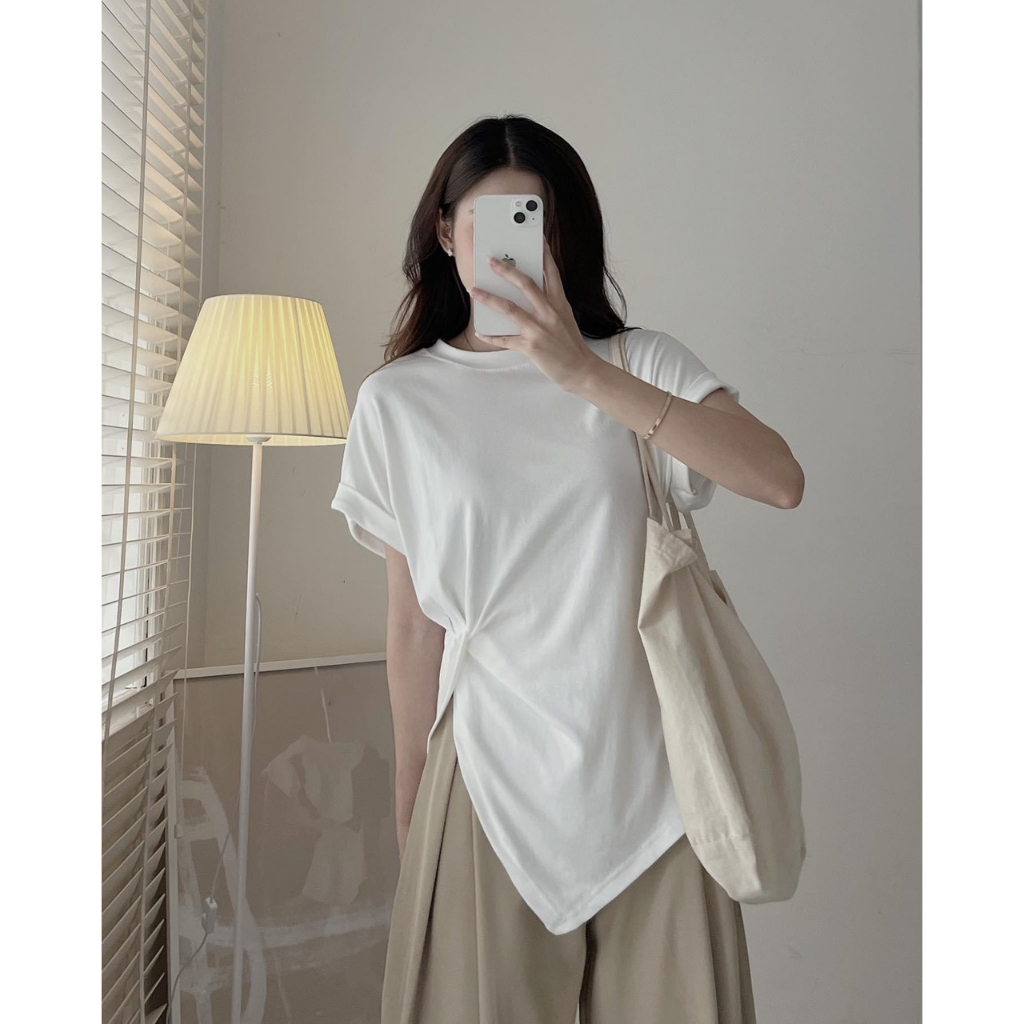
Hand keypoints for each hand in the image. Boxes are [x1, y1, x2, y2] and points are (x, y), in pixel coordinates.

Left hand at [470, 237, 599, 391]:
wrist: (581, 371)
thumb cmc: (570, 344)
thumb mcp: (564, 317)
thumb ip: (548, 303)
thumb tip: (524, 291)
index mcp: (560, 303)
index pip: (551, 272)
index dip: (543, 252)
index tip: (535, 237)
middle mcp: (550, 312)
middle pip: (526, 284)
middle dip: (506, 270)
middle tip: (491, 260)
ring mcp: (540, 329)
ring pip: (510, 309)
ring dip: (490, 298)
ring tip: (475, 291)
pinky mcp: (531, 347)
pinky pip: (506, 339)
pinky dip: (491, 335)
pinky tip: (481, 331)